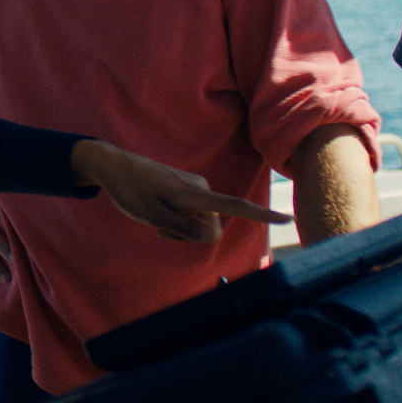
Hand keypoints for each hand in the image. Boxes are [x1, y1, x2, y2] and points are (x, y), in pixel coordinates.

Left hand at [69, 140, 287, 242]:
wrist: (114, 166)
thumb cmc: (131, 192)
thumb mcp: (152, 216)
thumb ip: (184, 228)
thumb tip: (212, 233)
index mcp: (194, 196)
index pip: (235, 206)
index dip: (261, 215)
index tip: (286, 217)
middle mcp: (200, 190)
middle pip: (210, 230)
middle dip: (187, 236)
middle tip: (158, 226)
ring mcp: (194, 190)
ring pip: (198, 225)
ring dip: (178, 229)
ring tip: (153, 215)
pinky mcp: (188, 191)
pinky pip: (190, 217)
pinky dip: (175, 221)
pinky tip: (155, 212)